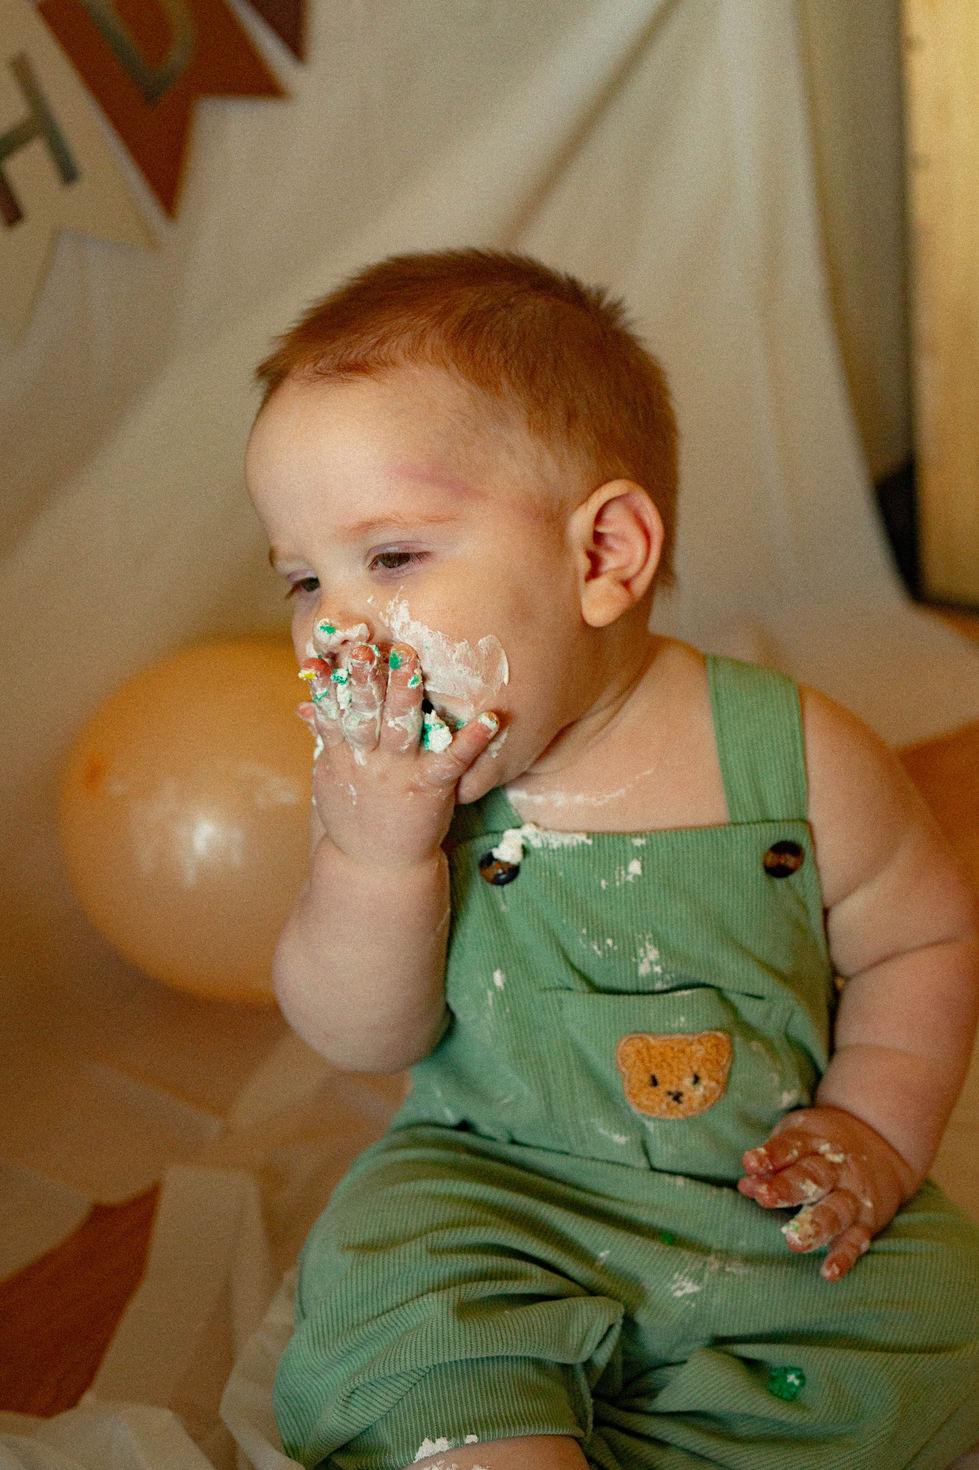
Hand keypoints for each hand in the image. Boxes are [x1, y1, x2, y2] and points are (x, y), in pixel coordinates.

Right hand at [297, 641, 499, 867]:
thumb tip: (307, 700)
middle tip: (366, 643)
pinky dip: (472, 741)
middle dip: (365, 678)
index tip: (330, 650)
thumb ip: (325, 735)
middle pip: (366, 712)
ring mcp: (401, 773)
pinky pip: (455, 762)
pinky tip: (489, 718)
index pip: (335, 710)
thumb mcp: (330, 775)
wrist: (375, 868)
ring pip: (402, 728)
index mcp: (344, 753)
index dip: (333, 680)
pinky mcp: (432, 789)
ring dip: (405, 694)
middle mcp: (370, 759)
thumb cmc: (354, 813)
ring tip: (409, 660)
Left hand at [738, 1106, 916, 1281]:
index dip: (771, 1155)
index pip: (791, 1146)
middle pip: (813, 1177)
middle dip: (788, 1188)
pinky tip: (829, 1273)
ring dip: (815, 1226)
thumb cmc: (823, 1144)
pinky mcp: (866, 1221)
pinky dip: (844, 1257)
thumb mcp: (798, 1139)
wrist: (884, 1142)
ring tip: (794, 1242)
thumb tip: (746, 1185)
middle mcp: (836, 1169)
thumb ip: (772, 1163)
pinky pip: (856, 1240)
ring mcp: (853, 1196)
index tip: (750, 1162)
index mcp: (815, 1142)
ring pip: (836, 1211)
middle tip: (764, 1197)